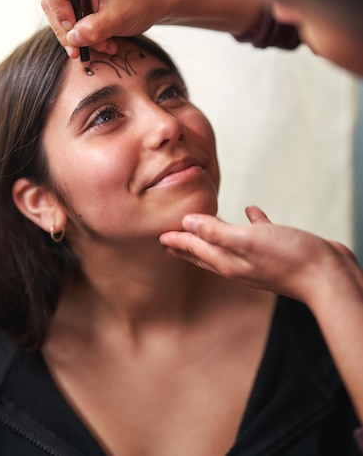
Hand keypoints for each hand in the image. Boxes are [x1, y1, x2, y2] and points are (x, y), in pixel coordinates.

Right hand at [40, 0, 165, 57]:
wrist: (157, 4)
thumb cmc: (142, 2)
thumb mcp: (119, 17)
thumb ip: (95, 29)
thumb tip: (72, 39)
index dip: (59, 10)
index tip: (74, 28)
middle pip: (52, 6)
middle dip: (67, 32)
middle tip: (80, 51)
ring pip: (61, 21)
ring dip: (79, 40)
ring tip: (104, 47)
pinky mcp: (81, 9)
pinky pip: (73, 29)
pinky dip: (86, 41)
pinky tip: (106, 45)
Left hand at [159, 206, 358, 305]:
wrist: (328, 276)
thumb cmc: (288, 257)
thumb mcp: (246, 241)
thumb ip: (216, 232)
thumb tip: (187, 222)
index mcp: (228, 262)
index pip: (194, 250)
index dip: (176, 241)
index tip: (159, 236)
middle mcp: (240, 263)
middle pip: (206, 252)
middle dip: (187, 245)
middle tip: (170, 239)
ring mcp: (259, 257)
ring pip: (229, 244)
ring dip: (215, 234)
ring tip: (205, 225)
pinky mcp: (278, 248)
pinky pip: (258, 233)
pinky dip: (251, 222)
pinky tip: (252, 211)